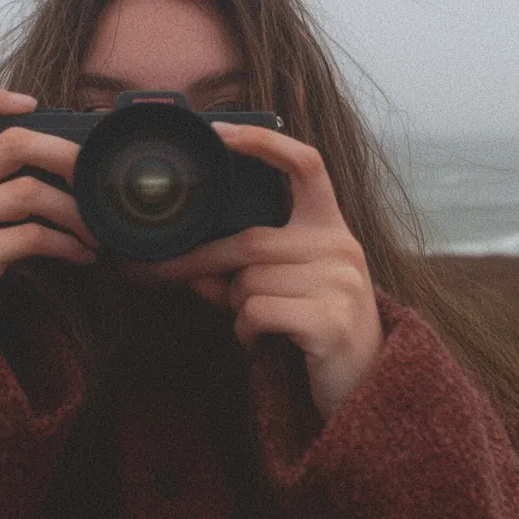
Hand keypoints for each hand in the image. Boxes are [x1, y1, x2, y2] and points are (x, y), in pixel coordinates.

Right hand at [0, 86, 97, 337]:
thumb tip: (68, 156)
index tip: (31, 102)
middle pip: (9, 144)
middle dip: (65, 154)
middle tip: (96, 173)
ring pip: (29, 192)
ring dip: (75, 210)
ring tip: (96, 229)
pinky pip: (33, 237)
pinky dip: (69, 244)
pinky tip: (84, 255)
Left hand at [124, 122, 383, 421]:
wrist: (367, 387)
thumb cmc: (319, 329)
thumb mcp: (285, 290)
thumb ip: (241, 272)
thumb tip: (188, 266)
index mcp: (331, 227)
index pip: (305, 165)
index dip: (264, 143)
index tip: (219, 132)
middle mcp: (340, 246)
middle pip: (249, 240)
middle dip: (196, 260)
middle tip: (152, 271)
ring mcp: (339, 281)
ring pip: (247, 282)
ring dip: (234, 308)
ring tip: (256, 327)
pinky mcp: (329, 319)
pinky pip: (256, 312)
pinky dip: (245, 331)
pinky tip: (261, 343)